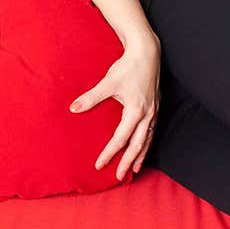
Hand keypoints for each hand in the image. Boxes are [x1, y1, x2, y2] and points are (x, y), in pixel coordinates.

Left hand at [69, 37, 160, 180]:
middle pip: (138, 145)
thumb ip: (91, 97)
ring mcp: (153, 112)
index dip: (110, 153)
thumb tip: (73, 108)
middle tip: (119, 176)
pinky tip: (143, 147)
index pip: (120, 139)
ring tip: (135, 169)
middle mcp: (147, 115)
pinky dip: (147, 143)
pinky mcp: (155, 107)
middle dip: (128, 162)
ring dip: (140, 156)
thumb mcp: (108, 82)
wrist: (147, 52)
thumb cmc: (128, 67)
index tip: (100, 165)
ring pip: (148, 140)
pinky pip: (152, 131)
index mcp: (135, 111)